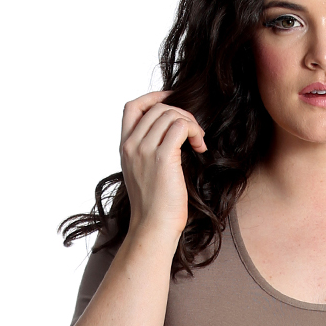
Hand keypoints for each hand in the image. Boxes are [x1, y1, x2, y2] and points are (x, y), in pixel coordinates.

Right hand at [118, 89, 206, 241]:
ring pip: (170, 114)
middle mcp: (132, 145)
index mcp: (125, 147)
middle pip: (157, 108)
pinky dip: (194, 132)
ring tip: (198, 142)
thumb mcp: (144, 174)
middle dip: (181, 113)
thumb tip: (172, 134)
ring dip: (190, 123)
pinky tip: (200, 148)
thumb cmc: (154, 207)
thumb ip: (149, 152)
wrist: (153, 228)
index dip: (154, 97)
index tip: (173, 101)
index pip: (132, 107)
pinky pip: (181, 126)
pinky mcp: (162, 158)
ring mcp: (145, 150)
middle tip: (194, 133)